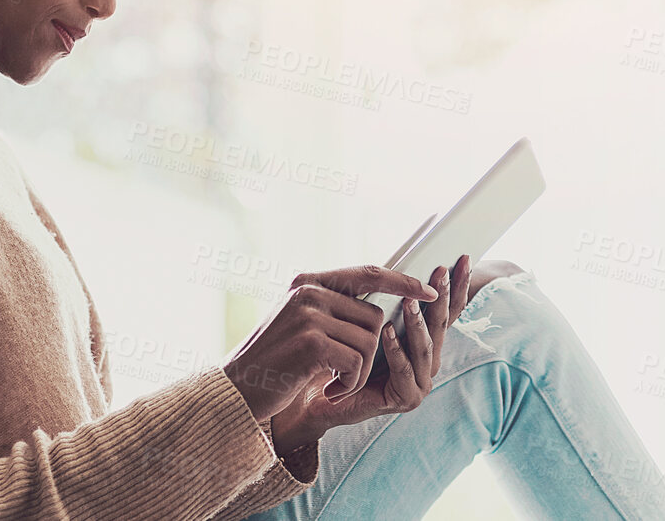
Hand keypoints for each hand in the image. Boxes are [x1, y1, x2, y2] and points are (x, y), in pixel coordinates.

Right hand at [223, 265, 437, 423]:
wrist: (236, 392)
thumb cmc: (274, 364)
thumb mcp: (300, 324)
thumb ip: (332, 309)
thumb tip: (382, 306)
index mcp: (307, 282)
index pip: (367, 273)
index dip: (401, 281)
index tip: (428, 291)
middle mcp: (308, 292)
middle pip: (375, 316)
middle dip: (371, 351)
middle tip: (346, 373)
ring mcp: (309, 315)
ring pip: (370, 341)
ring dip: (360, 371)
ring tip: (334, 382)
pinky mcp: (311, 342)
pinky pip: (358, 361)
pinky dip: (351, 383)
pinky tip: (330, 389)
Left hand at [269, 255, 490, 451]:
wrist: (319, 394)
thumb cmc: (344, 354)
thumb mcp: (370, 319)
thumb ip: (388, 301)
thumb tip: (404, 264)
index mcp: (424, 340)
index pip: (448, 310)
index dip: (457, 286)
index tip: (463, 259)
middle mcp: (428, 361)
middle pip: (441, 325)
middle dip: (442, 297)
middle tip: (440, 271)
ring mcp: (421, 381)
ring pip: (425, 347)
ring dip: (418, 322)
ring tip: (410, 300)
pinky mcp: (407, 398)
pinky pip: (404, 371)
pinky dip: (396, 350)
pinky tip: (386, 332)